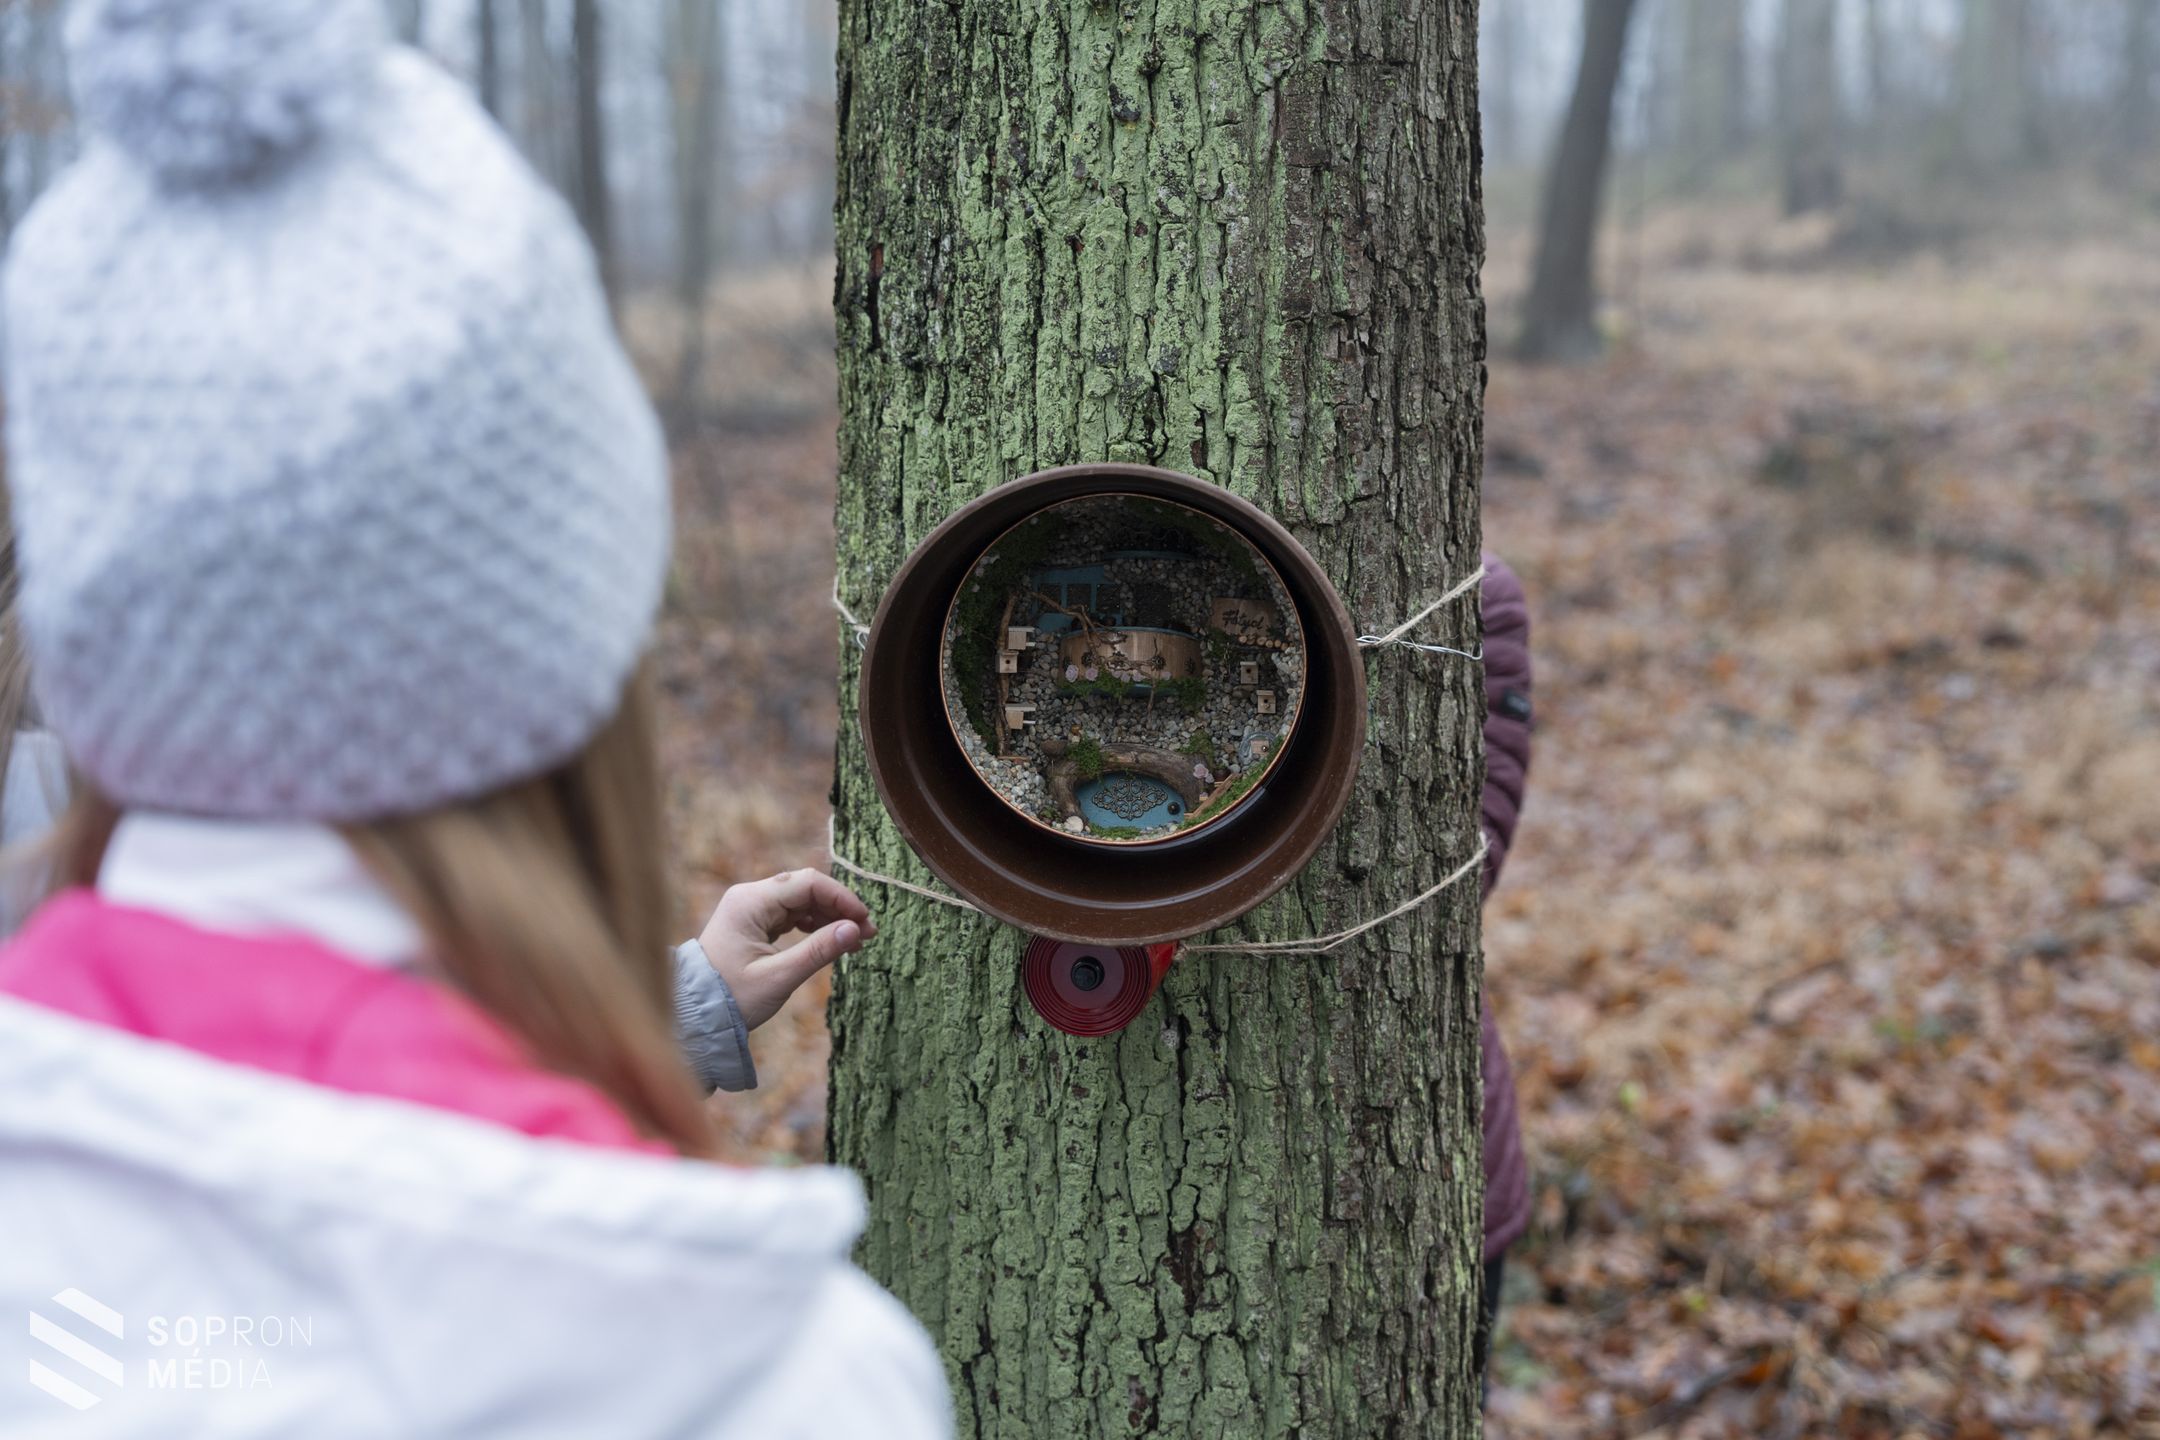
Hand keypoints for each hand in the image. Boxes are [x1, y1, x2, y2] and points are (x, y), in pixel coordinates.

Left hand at [695, 870, 876, 1030]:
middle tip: (867, 933)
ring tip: (854, 941)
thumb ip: (818, 951)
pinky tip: (831, 940)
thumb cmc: (732, 997)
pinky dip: (813, 925)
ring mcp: (750, 908)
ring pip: (801, 901)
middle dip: (839, 908)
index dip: (841, 898)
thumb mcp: (779, 977)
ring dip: (829, 917)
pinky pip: (790, 914)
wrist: (695, 1015)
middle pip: (806, 888)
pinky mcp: (753, 922)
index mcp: (749, 902)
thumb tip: (855, 930)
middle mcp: (749, 897)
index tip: (865, 921)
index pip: (807, 883)